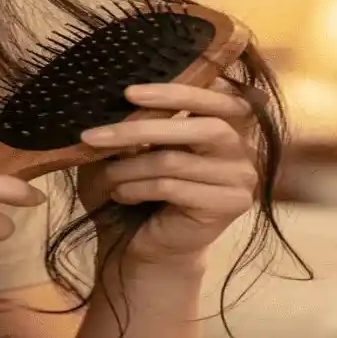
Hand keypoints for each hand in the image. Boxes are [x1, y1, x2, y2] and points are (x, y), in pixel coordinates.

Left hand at [76, 79, 258, 267]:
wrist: (147, 246)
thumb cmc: (138, 190)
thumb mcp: (132, 150)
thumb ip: (137, 122)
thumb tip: (122, 96)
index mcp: (224, 123)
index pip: (215, 96)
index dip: (177, 92)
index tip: (130, 92)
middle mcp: (241, 147)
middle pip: (200, 126)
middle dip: (141, 127)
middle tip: (95, 134)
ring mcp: (240, 177)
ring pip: (175, 160)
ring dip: (129, 168)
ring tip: (106, 176)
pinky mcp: (229, 205)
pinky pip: (173, 188)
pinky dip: (137, 188)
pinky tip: (120, 195)